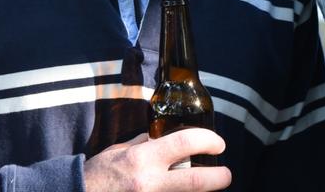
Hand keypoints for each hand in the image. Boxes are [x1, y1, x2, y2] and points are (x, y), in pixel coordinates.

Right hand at [84, 129, 230, 191]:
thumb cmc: (98, 175)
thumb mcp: (120, 152)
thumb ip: (145, 144)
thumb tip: (164, 137)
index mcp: (142, 159)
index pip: (186, 142)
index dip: (208, 140)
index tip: (218, 144)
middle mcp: (149, 183)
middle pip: (198, 181)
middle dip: (220, 177)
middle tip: (226, 174)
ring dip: (200, 190)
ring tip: (207, 185)